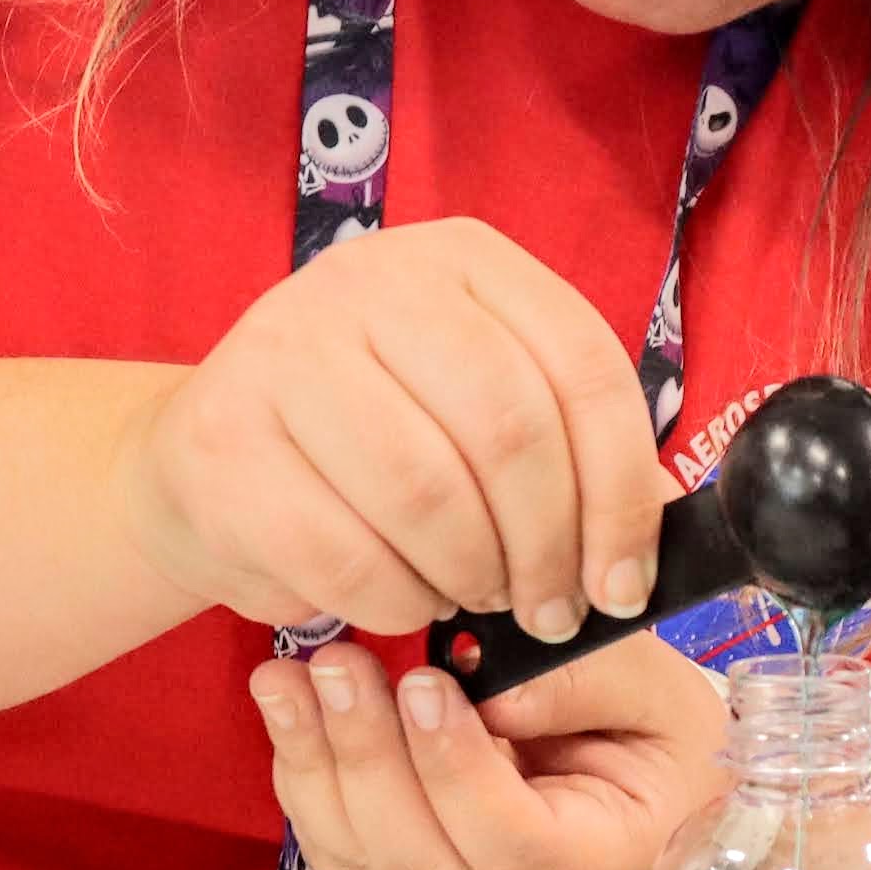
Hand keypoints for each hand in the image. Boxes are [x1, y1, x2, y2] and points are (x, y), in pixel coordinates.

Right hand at [126, 217, 671, 642]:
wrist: (205, 464)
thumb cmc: (369, 444)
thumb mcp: (477, 407)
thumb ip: (568, 443)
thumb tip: (665, 525)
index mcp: (460, 258)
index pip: (583, 368)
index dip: (622, 494)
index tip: (624, 583)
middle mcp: (368, 280)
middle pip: (511, 431)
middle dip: (548, 548)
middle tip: (552, 611)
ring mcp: (283, 352)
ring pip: (429, 495)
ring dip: (472, 577)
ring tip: (476, 598)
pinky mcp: (224, 443)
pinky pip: (350, 557)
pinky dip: (397, 604)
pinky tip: (405, 602)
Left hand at [251, 631, 720, 869]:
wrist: (649, 805)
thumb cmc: (659, 743)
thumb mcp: (656, 693)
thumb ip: (583, 684)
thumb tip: (487, 692)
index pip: (512, 843)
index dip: (456, 770)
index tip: (422, 682)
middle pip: (425, 864)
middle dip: (368, 759)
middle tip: (336, 664)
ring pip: (367, 869)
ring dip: (317, 771)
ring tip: (286, 680)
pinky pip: (341, 859)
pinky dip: (307, 786)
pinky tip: (291, 713)